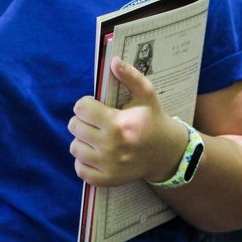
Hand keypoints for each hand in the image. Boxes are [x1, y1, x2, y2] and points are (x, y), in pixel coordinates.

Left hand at [68, 57, 187, 187]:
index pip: (81, 108)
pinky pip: (80, 169)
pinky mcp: (107, 180)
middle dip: (83, 120)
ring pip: (74, 147)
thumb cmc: (153, 120)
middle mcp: (110, 146)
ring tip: (97, 136)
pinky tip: (96, 153)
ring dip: (82, 140)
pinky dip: (84, 161)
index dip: (86, 104)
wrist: (167, 153)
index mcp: (118, 124)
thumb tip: (113, 61)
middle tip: (97, 121)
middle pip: (74, 126)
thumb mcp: (146, 95)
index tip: (96, 106)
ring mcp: (108, 166)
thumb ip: (130, 76)